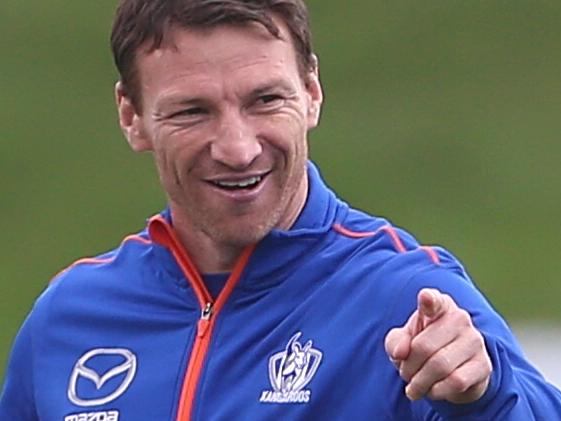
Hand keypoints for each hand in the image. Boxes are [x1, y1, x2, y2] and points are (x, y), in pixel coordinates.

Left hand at [384, 288, 491, 403]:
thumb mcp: (403, 342)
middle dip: (408, 367)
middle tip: (404, 375)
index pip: (434, 300)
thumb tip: (400, 352)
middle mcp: (460, 318)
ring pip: (440, 366)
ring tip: (414, 387)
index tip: (425, 297)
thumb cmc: (422, 347)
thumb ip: (395, 342)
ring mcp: (475, 340)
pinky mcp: (484, 364)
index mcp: (438, 306)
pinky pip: (456, 381)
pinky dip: (438, 391)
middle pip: (424, 347)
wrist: (452, 371)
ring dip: (421, 382)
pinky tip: (433, 390)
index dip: (428, 299)